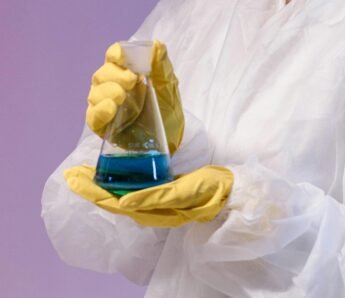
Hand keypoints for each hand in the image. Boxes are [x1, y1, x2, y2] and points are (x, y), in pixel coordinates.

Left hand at [64, 165, 233, 227]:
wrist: (230, 192)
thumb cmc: (210, 189)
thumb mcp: (184, 191)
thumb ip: (155, 198)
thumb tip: (124, 202)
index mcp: (153, 211)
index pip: (114, 203)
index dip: (93, 192)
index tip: (75, 178)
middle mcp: (149, 210)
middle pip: (113, 200)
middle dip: (91, 188)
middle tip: (73, 173)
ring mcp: (155, 204)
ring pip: (121, 196)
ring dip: (102, 186)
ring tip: (86, 174)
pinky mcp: (162, 195)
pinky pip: (133, 192)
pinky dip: (119, 184)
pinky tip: (114, 177)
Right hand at [86, 40, 184, 153]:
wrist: (172, 137)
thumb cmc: (167, 107)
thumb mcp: (168, 85)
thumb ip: (162, 65)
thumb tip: (157, 44)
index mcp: (125, 71)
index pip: (113, 56)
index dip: (116, 54)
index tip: (122, 57)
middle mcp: (110, 86)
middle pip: (102, 74)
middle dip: (115, 76)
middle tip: (131, 81)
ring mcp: (104, 105)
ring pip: (95, 94)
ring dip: (107, 92)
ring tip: (121, 96)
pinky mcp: (102, 125)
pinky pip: (93, 116)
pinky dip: (100, 111)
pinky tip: (111, 108)